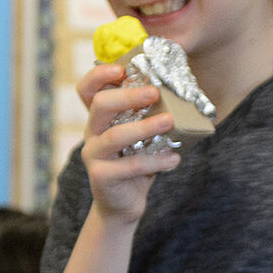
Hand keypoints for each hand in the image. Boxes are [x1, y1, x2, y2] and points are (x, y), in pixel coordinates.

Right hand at [78, 61, 178, 221]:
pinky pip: (130, 166)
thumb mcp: (142, 137)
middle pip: (100, 105)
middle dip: (128, 95)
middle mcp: (92, 133)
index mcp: (99, 118)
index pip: (87, 89)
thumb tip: (185, 96)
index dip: (99, 75)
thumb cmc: (136, 163)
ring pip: (115, 136)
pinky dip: (156, 162)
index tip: (122, 68)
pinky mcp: (101, 176)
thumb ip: (151, 117)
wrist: (124, 204)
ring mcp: (93, 155)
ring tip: (169, 122)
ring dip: (144, 127)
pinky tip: (174, 159)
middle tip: (155, 92)